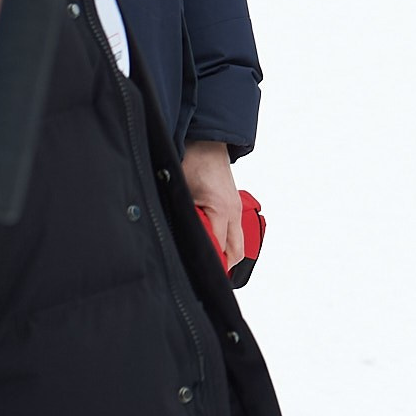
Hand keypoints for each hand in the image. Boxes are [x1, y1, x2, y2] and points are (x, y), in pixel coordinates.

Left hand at [184, 140, 244, 268]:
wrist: (207, 140)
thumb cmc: (194, 161)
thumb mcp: (183, 194)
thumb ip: (185, 220)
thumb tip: (178, 242)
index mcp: (223, 210)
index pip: (220, 251)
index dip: (209, 265)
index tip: (196, 275)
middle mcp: (234, 211)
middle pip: (236, 252)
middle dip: (221, 263)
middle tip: (201, 268)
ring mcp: (237, 207)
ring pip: (237, 242)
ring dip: (223, 250)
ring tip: (203, 252)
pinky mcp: (234, 204)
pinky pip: (234, 229)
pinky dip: (225, 238)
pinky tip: (208, 235)